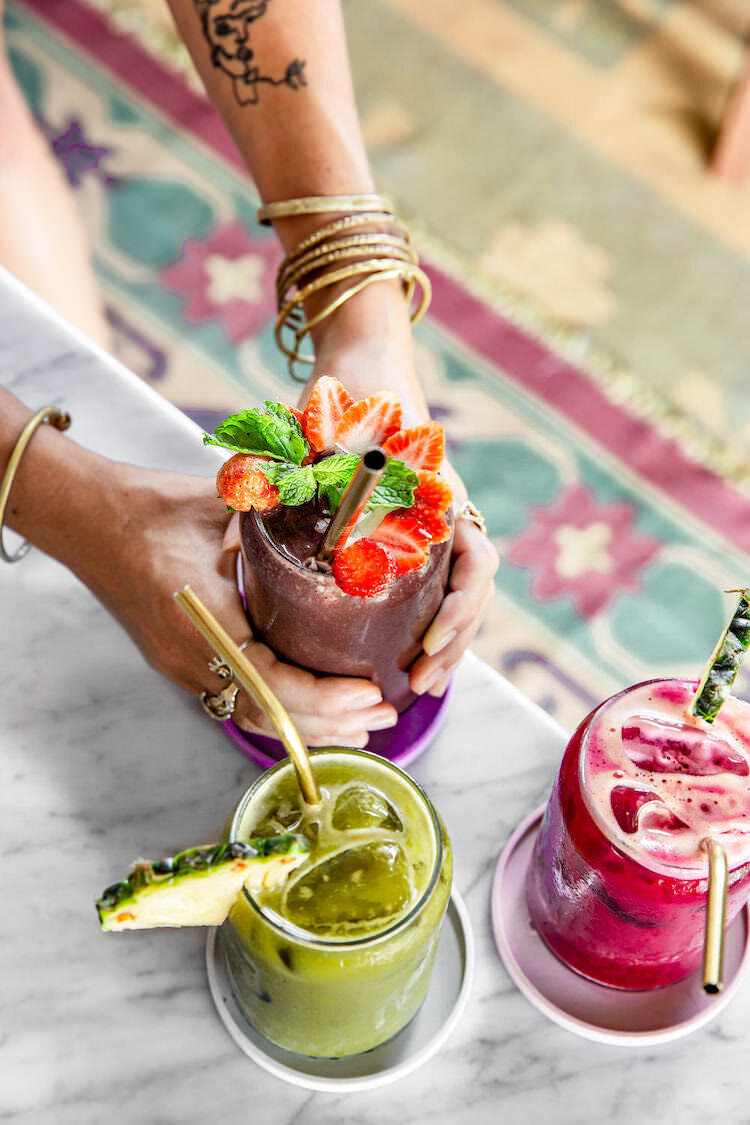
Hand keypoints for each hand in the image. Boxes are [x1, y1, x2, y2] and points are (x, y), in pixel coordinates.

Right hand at [74, 463, 396, 746]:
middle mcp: (189, 656)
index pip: (270, 683)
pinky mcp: (180, 663)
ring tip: (362, 727)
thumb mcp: (220, 503)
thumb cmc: (148, 506)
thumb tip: (341, 500)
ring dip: (308, 727)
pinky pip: (237, 702)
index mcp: (203, 619)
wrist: (85, 518)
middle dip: (330, 723)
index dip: (323, 698)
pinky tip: (313, 716)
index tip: (368, 693)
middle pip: (266, 716)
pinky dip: (280, 714)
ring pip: (251, 717)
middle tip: (384, 714)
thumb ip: (281, 507)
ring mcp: (181, 665)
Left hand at [307, 298, 498, 699]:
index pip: (477, 562)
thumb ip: (295, 472)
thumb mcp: (326, 431)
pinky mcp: (417, 536)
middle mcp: (447, 516)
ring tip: (419, 688)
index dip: (460, 608)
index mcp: (440, 496)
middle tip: (419, 684)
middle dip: (453, 644)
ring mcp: (437, 527)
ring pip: (460, 596)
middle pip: (474, 592)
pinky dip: (430, 625)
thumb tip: (238, 539)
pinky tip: (410, 659)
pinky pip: (438, 587)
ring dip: (446, 644)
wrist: (367, 364)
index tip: (428, 638)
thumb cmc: (352, 395)